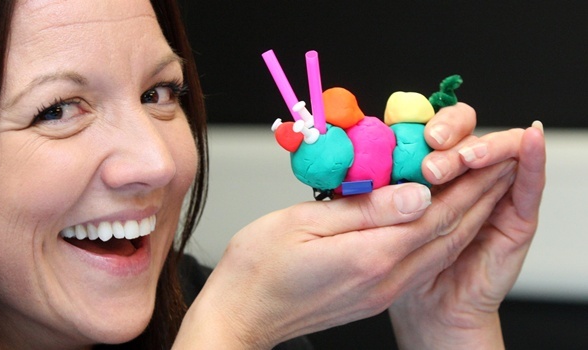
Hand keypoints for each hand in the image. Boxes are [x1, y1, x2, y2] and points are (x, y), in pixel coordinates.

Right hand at [175, 148, 518, 347]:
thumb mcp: (302, 223)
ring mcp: (380, 292)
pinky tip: (446, 225)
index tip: (484, 158)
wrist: (241, 315)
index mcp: (368, 256)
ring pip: (439, 252)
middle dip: (477, 199)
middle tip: (498, 167)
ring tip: (485, 191)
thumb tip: (415, 194)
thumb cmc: (258, 268)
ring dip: (467, 219)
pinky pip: (422, 264)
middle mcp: (383, 279)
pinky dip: (443, 239)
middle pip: (445, 235)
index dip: (464, 185)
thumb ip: (363, 210)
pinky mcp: (373, 296)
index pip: (433, 215)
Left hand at [389, 122, 545, 348]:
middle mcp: (464, 176)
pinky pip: (529, 184)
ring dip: (484, 148)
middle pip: (468, 137)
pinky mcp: (518, 217)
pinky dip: (531, 159)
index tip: (410, 134)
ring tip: (467, 157)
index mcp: (430, 169)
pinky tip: (531, 138)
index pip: (436, 131)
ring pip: (498, 154)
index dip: (428, 126)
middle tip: (433, 150)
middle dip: (453, 138)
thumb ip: (379, 190)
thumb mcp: (381, 219)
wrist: (429, 309)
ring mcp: (494, 193)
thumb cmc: (402, 261)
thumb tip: (366, 157)